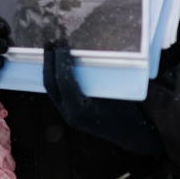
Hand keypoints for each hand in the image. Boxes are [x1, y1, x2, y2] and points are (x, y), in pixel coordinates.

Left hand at [43, 42, 160, 155]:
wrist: (131, 135)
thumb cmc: (128, 111)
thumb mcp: (117, 91)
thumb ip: (102, 74)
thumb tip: (93, 47)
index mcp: (80, 109)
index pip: (63, 81)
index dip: (60, 60)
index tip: (61, 44)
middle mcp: (70, 113)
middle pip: (50, 84)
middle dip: (48, 62)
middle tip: (50, 43)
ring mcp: (68, 114)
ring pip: (51, 89)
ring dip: (50, 69)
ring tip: (51, 50)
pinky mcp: (69, 113)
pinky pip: (58, 93)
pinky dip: (56, 77)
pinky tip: (59, 65)